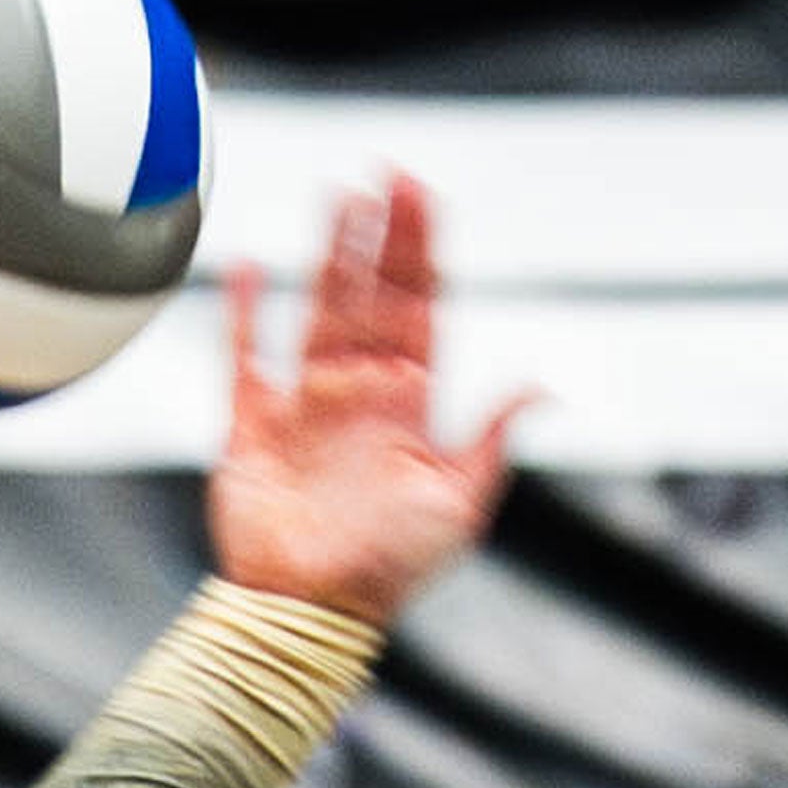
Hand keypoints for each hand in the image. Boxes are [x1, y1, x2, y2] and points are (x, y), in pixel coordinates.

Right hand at [204, 174, 526, 628]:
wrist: (310, 613)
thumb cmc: (388, 569)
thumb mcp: (461, 504)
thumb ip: (494, 439)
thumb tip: (545, 386)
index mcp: (410, 404)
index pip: (421, 306)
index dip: (423, 249)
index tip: (422, 195)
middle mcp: (359, 392)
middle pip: (372, 294)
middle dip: (380, 234)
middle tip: (384, 173)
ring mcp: (305, 404)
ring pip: (317, 310)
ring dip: (327, 255)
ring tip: (335, 200)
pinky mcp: (252, 426)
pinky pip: (244, 357)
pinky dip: (242, 314)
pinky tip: (247, 267)